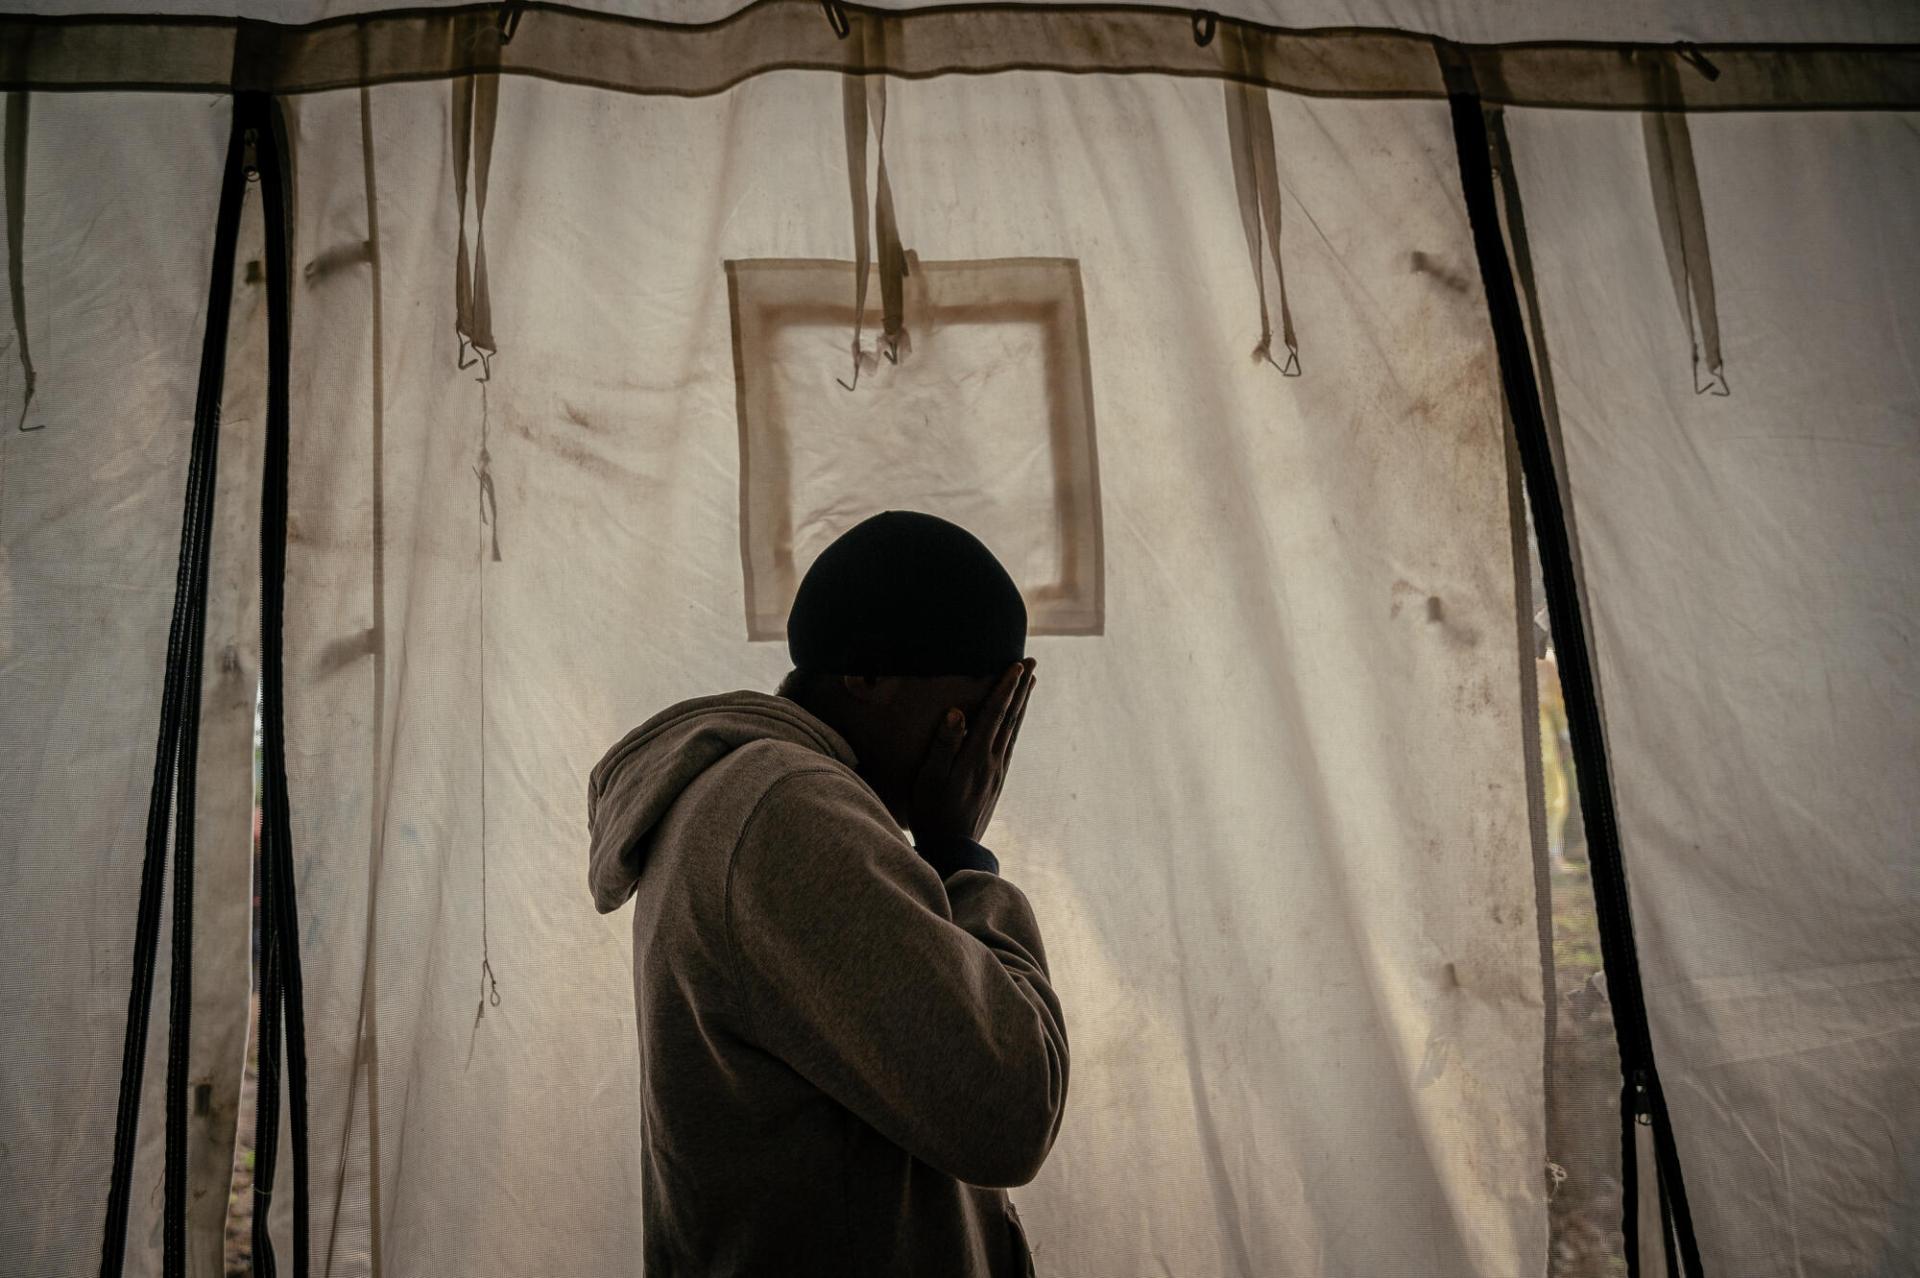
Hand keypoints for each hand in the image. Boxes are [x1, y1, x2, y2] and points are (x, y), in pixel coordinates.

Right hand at [907, 658, 1035, 844]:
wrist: (953, 851)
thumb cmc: (933, 814)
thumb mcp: (930, 780)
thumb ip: (943, 746)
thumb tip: (957, 712)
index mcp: (975, 757)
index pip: (993, 714)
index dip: (1004, 688)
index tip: (1015, 665)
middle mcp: (992, 762)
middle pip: (1010, 717)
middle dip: (1020, 688)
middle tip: (1032, 663)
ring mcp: (997, 773)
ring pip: (1014, 730)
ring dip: (1022, 704)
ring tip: (1031, 683)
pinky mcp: (996, 782)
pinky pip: (1010, 744)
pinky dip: (1016, 725)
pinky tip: (1016, 720)